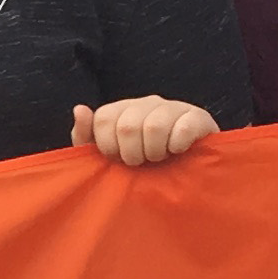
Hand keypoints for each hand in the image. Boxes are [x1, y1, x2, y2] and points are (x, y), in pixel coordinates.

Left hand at [71, 97, 217, 165]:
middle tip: (142, 162)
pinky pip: (184, 128)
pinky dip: (177, 146)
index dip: (108, 146)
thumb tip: (79, 109)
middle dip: (132, 154)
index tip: (119, 159)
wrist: (186, 176)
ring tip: (160, 159)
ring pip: (154, 127)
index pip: (103, 118)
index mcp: (123, 109)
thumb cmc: (141, 165)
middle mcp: (147, 103)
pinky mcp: (198, 117)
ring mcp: (173, 107)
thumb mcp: (108, 155)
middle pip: (127, 125)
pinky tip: (178, 152)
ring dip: (155, 152)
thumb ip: (86, 136)